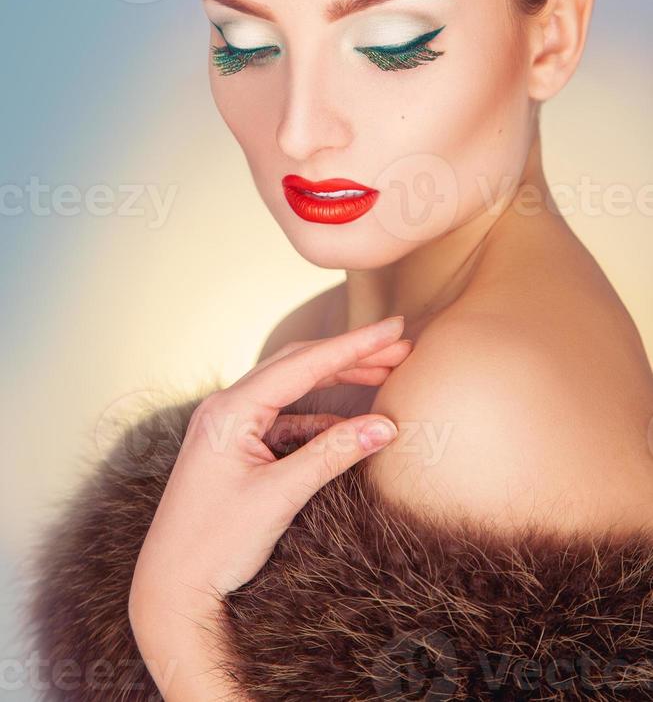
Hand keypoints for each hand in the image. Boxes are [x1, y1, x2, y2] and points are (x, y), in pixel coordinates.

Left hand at [128, 315, 411, 696]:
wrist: (171, 589)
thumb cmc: (215, 544)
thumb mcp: (280, 496)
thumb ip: (333, 454)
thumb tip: (385, 426)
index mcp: (230, 410)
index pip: (303, 364)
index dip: (354, 344)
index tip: (394, 327)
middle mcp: (226, 408)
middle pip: (298, 367)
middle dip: (350, 356)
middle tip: (400, 346)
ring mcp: (229, 426)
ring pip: (292, 390)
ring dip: (337, 382)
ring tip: (384, 372)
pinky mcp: (237, 447)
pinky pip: (285, 420)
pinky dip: (320, 417)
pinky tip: (352, 422)